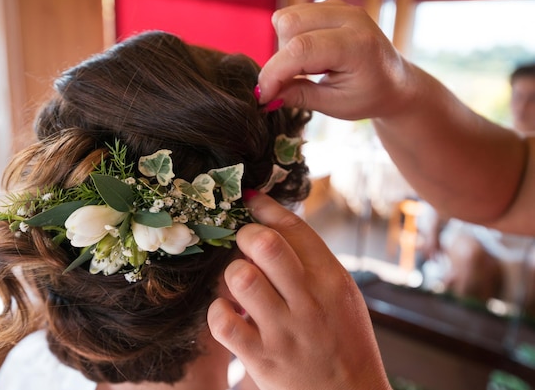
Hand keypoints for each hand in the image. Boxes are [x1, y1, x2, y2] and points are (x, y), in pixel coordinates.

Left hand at [207, 193, 390, 389]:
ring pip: (241, 277)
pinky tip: (230, 313)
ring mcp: (284, 330)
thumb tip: (271, 223)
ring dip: (232, 274)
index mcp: (331, 279)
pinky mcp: (261, 358)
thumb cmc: (343, 341)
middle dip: (246, 235)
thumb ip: (311, 261)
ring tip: (239, 283)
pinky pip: (222, 321)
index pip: (293, 227)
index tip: (250, 201)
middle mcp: (309, 301)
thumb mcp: (341, 294)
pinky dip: (218, 311)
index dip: (265, 207)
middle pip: (265, 244)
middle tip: (244, 245)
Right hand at [258, 0, 412, 120]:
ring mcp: (340, 7)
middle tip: (293, 81)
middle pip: (289, 25)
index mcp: (357, 45)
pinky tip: (310, 56)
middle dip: (280, 58)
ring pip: (287, 17)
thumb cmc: (369, 96)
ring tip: (307, 68)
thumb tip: (265, 94)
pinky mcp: (330, 5)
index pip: (301, 49)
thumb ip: (299, 96)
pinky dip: (291, 37)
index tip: (263, 96)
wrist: (395, 81)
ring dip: (285, 47)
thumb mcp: (335, 105)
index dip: (274, 72)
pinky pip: (293, 15)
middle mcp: (349, 17)